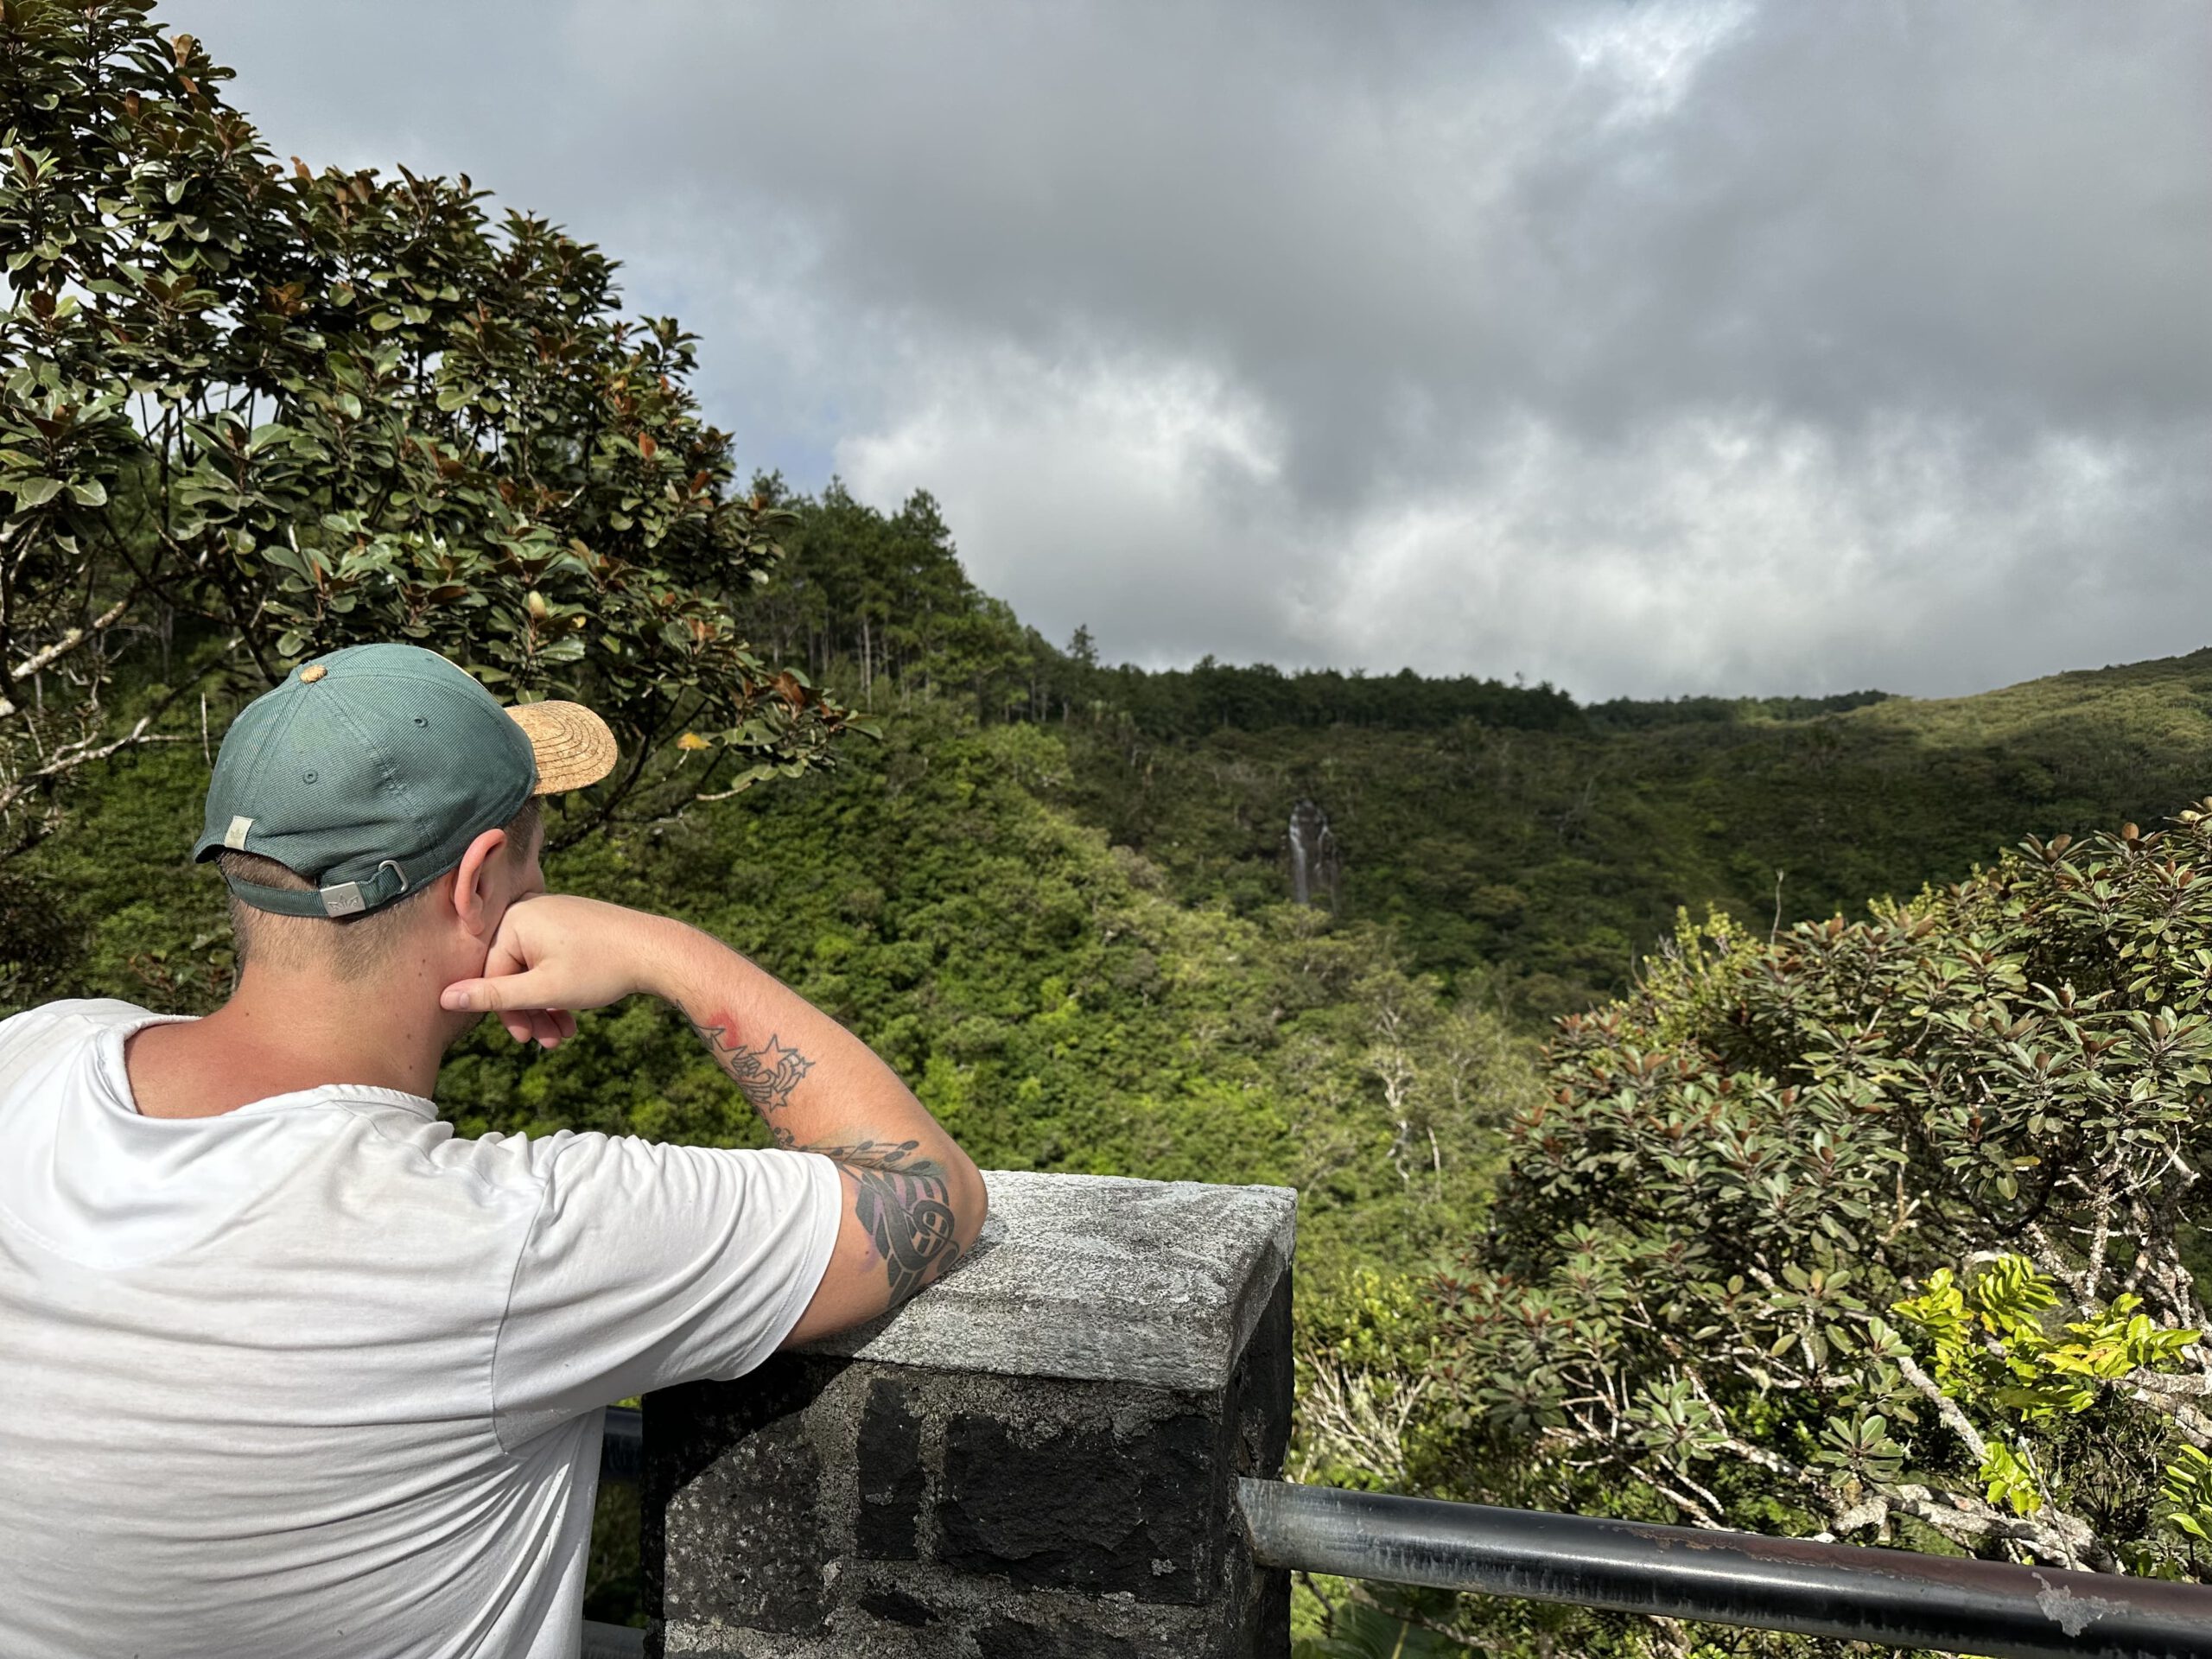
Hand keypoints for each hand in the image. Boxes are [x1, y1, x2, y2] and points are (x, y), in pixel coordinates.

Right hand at [440, 894, 677, 1049]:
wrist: (658, 950)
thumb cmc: (601, 968)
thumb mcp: (543, 990)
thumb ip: (493, 996)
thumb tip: (445, 999)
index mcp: (516, 920)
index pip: (492, 974)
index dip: (507, 1013)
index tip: (527, 1040)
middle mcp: (530, 911)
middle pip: (513, 972)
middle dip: (530, 1012)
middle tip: (549, 1043)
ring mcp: (553, 915)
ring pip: (535, 970)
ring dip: (546, 1006)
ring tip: (563, 1035)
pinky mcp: (572, 924)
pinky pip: (552, 960)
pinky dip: (559, 988)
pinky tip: (572, 1015)